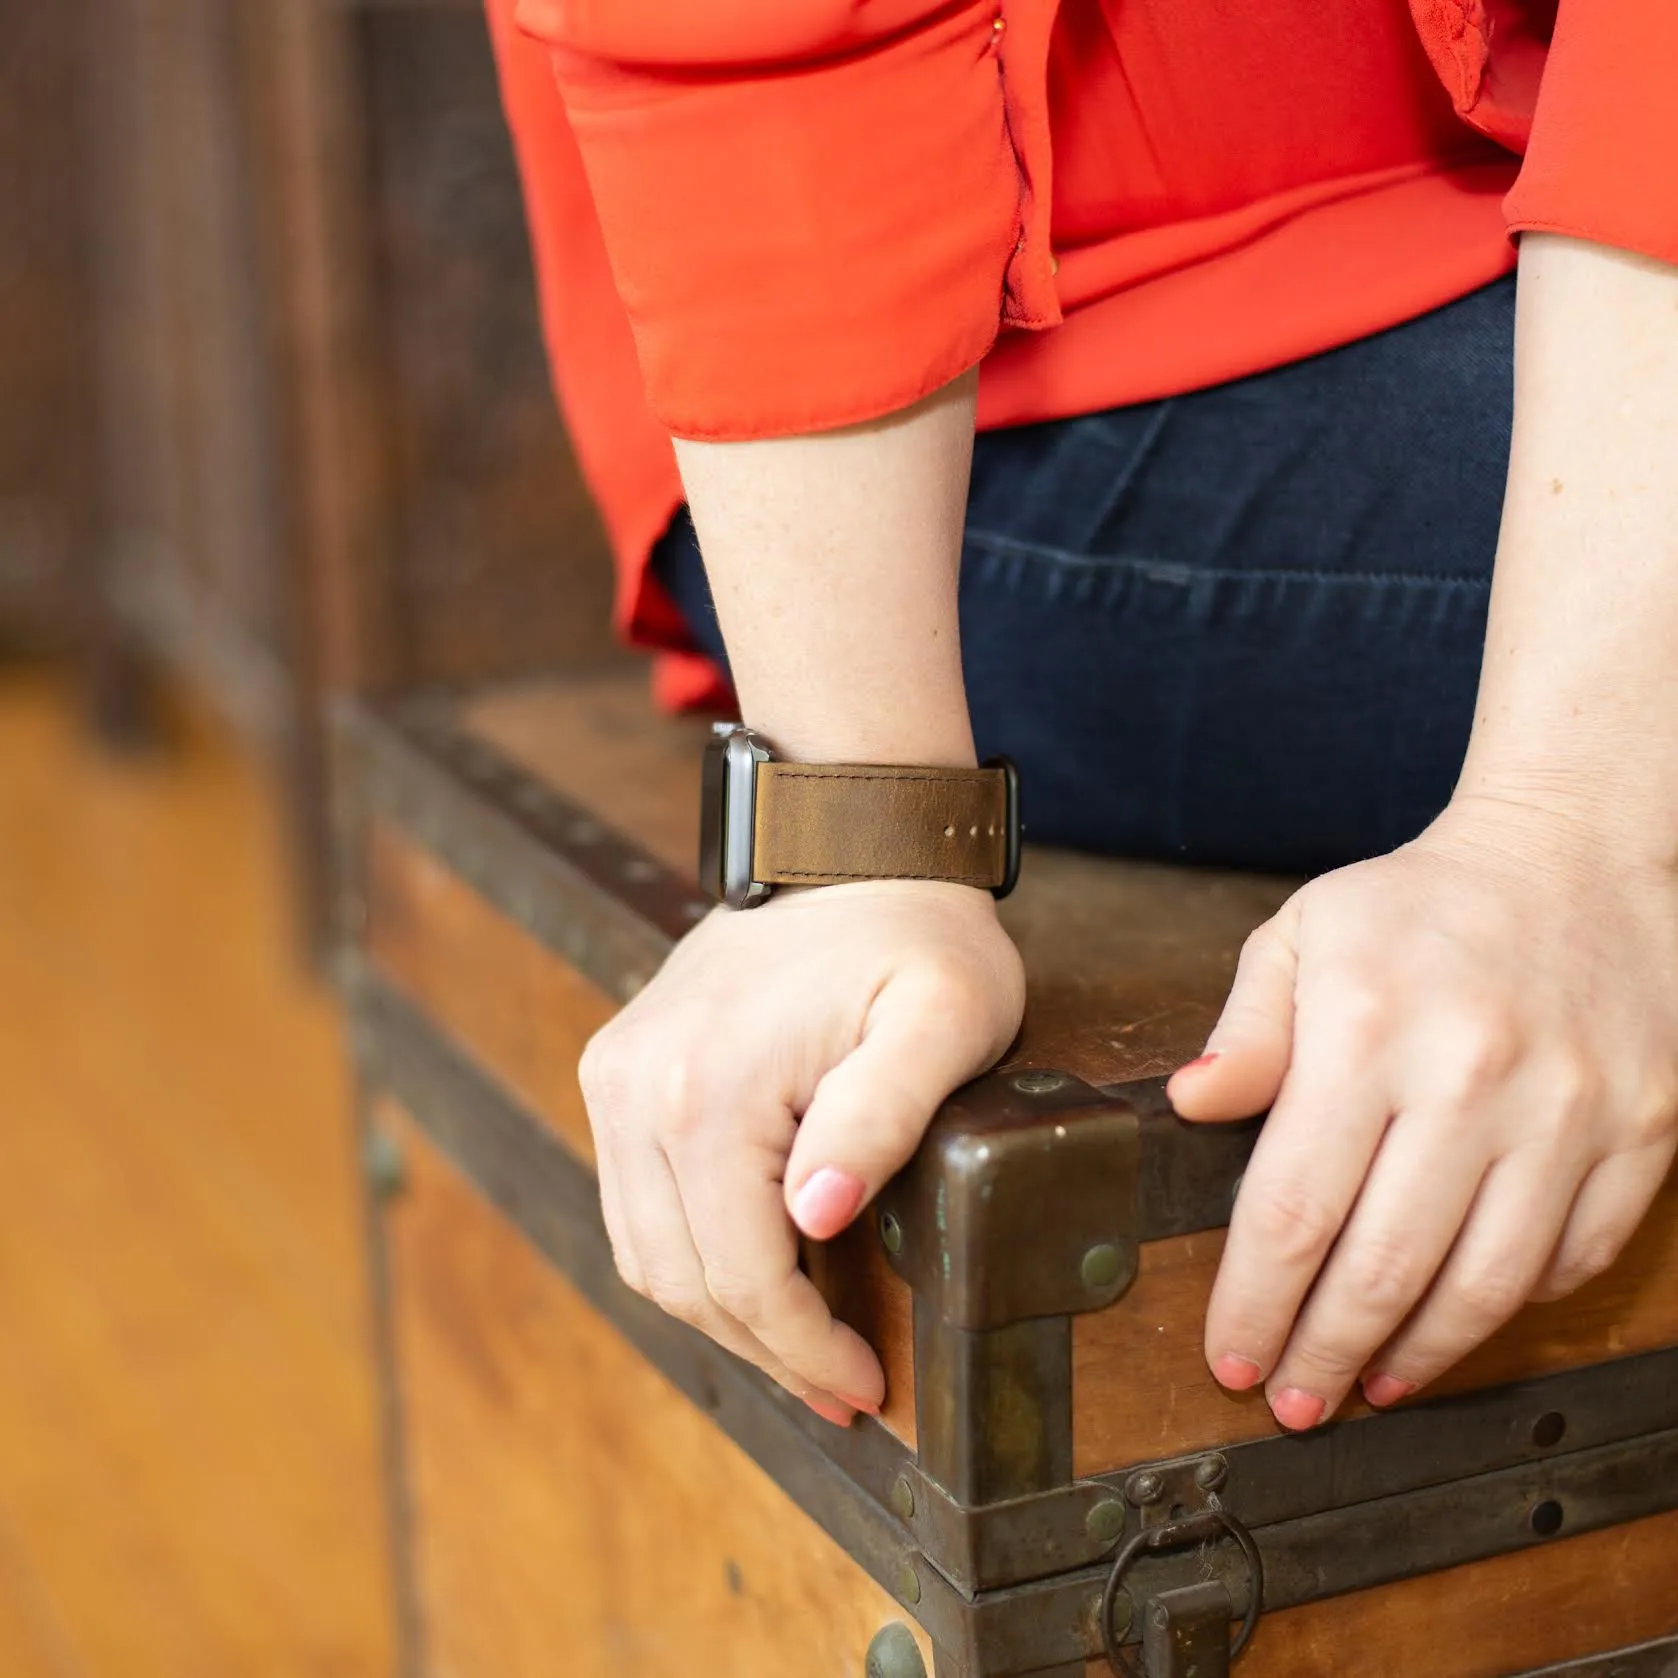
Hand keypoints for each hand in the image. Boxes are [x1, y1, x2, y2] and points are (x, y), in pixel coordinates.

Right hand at [580, 879, 1024, 1423]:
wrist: (846, 846)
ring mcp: (616, 1075)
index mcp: (710, 1086)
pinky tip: (754, 1268)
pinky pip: (635, 1202)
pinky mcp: (617, 1069)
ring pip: (645, 1251)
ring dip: (722, 1311)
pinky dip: (689, 1253)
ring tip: (800, 1342)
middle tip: (839, 1386)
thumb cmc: (914, 932)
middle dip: (765, 1349)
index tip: (865, 1389)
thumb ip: (883, 1115)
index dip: (804, 1351)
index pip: (743, 1274)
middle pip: (683, 1278)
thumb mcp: (944, 1017)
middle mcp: (637, 1085)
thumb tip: (815, 1215)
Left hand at [1169, 796, 1677, 1430]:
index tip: (1229, 1353)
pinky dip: (1510, 1306)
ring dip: (1417, 1354)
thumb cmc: (1421, 905)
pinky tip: (1458, 1318)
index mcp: (1369, 1029)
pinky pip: (1572, 1255)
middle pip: (1382, 1266)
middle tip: (1289, 1400)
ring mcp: (1570, 1111)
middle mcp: (1473, 1078)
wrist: (1575, 857)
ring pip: (1485, 1284)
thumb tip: (1189, 1106)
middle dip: (1323, 1352)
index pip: (1292, 1206)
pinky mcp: (1640, 1131)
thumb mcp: (1303, 934)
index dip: (1254, 1300)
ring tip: (1368, 1383)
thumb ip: (1246, 1030)